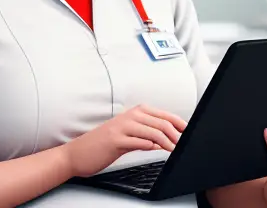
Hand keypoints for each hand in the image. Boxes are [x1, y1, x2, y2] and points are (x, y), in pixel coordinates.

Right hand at [61, 104, 186, 177]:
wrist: (78, 153)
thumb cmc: (103, 145)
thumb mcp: (127, 136)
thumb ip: (145, 135)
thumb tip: (165, 139)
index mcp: (133, 113)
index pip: (162, 114)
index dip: (178, 122)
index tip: (188, 131)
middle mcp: (129, 117)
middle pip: (160, 122)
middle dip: (176, 133)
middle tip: (184, 143)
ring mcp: (121, 127)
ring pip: (152, 130)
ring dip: (167, 141)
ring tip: (175, 149)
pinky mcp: (115, 140)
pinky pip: (137, 140)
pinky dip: (150, 145)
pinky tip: (156, 149)